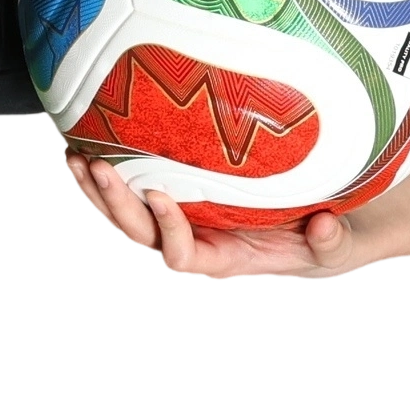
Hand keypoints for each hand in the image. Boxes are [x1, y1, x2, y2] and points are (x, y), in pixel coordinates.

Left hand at [66, 149, 359, 282]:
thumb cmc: (318, 241)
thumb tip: (321, 227)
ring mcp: (179, 223)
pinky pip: (131, 196)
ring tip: (77, 160)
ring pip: (125, 220)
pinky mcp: (176, 200)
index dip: (167, 232)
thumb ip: (329, 241)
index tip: (160, 195)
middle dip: (116, 207)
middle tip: (100, 169)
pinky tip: (86, 150)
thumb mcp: (332, 246)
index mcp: (221, 259)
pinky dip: (107, 179)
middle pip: (139, 238)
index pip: (180, 258)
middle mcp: (192, 244)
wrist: (311, 232)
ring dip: (97, 194)